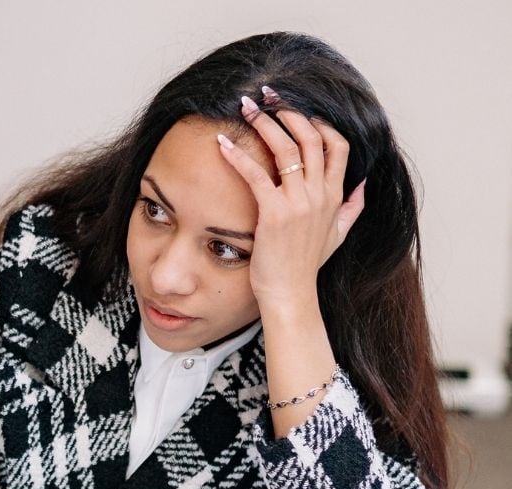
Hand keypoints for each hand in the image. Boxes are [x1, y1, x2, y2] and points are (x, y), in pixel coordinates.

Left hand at [216, 87, 364, 309]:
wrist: (291, 294)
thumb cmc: (307, 266)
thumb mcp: (338, 234)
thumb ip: (353, 207)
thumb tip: (364, 185)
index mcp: (335, 195)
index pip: (337, 145)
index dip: (317, 122)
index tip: (296, 109)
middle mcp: (320, 194)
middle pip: (310, 138)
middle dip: (287, 111)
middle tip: (265, 96)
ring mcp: (299, 202)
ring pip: (285, 148)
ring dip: (263, 123)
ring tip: (244, 108)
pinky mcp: (274, 213)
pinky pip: (256, 175)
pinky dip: (237, 156)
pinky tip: (221, 144)